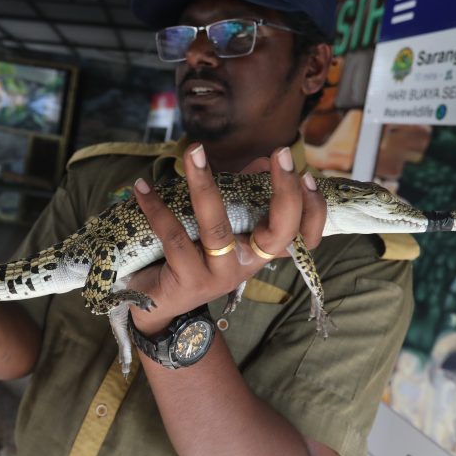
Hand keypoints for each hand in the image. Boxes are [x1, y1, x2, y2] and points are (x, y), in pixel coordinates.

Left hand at [128, 143, 325, 335]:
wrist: (158, 303)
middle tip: (280, 153)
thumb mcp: (219, 226)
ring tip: (193, 152)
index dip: (313, 210)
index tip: (308, 176)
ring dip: (203, 184)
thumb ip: (241, 195)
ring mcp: (219, 275)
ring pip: (216, 228)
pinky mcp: (188, 281)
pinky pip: (173, 238)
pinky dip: (156, 208)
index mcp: (260, 250)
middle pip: (279, 233)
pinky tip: (142, 187)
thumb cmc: (191, 255)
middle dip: (285, 191)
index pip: (302, 235)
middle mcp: (246, 264)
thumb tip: (261, 160)